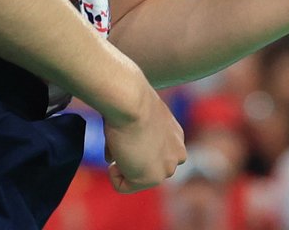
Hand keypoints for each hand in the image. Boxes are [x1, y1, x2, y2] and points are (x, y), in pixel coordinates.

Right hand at [101, 74, 186, 193]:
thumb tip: (112, 159)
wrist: (132, 102)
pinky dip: (113, 175)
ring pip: (136, 178)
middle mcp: (177, 154)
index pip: (156, 154)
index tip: (126, 136)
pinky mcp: (152, 178)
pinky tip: (116, 155)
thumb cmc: (130, 102)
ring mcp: (166, 168)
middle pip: (147, 168)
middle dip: (130, 160)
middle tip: (122, 141)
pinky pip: (123, 186)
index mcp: (175, 137)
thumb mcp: (137, 120)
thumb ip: (134, 141)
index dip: (136, 148)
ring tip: (120, 144)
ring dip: (122, 166)